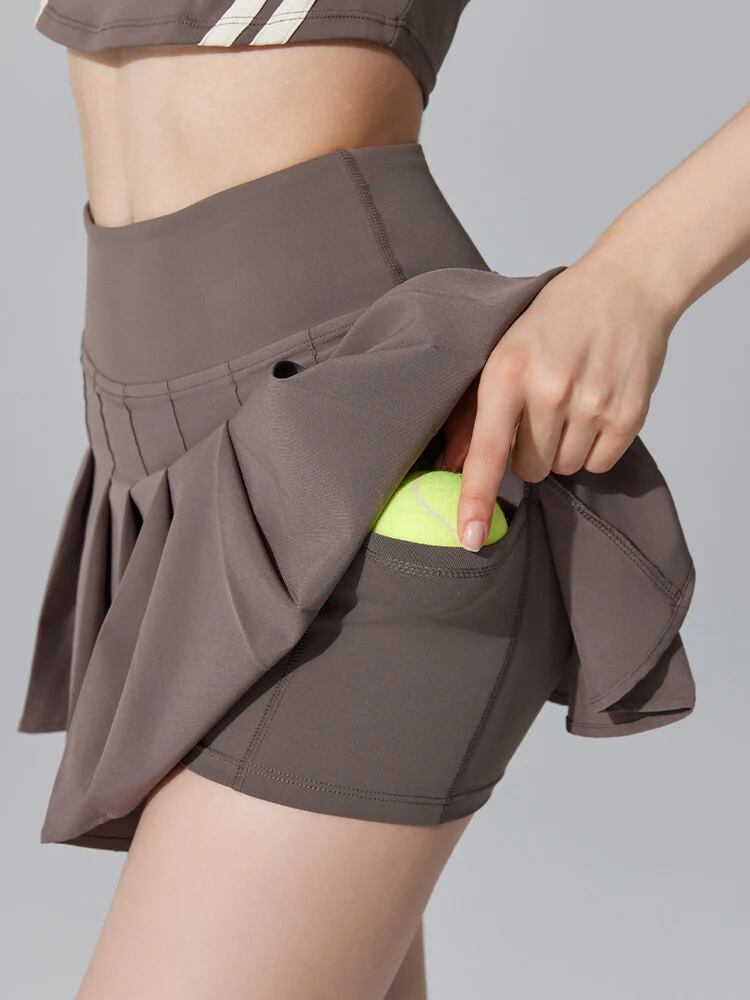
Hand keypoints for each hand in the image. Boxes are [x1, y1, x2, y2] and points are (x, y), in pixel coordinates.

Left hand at [435, 257, 676, 550]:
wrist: (625, 285)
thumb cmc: (553, 320)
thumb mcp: (501, 351)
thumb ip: (470, 412)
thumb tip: (447, 466)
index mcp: (507, 372)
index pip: (486, 451)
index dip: (474, 499)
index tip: (469, 538)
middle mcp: (549, 390)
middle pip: (528, 469)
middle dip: (530, 451)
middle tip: (540, 410)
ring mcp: (592, 403)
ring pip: (564, 469)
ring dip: (563, 449)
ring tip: (570, 404)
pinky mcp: (628, 413)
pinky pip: (599, 464)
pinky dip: (594, 447)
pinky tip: (594, 408)